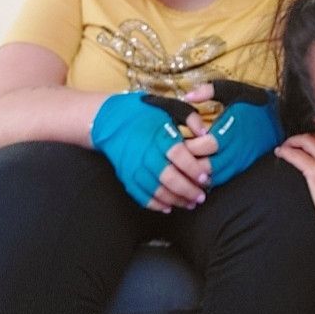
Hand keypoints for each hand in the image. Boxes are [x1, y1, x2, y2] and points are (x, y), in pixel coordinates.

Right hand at [91, 91, 211, 210]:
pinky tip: (169, 207)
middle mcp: (145, 154)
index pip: (179, 156)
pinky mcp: (126, 176)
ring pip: (157, 190)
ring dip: (175, 200)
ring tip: (190, 204)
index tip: (205, 177)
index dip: (193, 169)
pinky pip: (141, 195)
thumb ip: (190, 117)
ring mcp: (134, 167)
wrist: (109, 119)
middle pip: (169, 178)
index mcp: (158, 136)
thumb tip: (205, 133)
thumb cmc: (143, 113)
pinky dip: (156, 204)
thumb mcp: (168, 107)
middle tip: (201, 196)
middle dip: (188, 190)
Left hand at [186, 80, 284, 187]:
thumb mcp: (233, 89)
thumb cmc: (253, 102)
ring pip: (215, 177)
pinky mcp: (244, 168)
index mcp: (231, 129)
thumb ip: (208, 91)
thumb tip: (188, 96)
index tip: (177, 142)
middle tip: (175, 160)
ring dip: (198, 176)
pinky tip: (198, 174)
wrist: (281, 117)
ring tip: (184, 169)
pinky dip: (209, 179)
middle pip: (208, 166)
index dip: (189, 147)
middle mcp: (237, 149)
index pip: (206, 145)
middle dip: (189, 165)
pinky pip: (224, 179)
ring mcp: (242, 161)